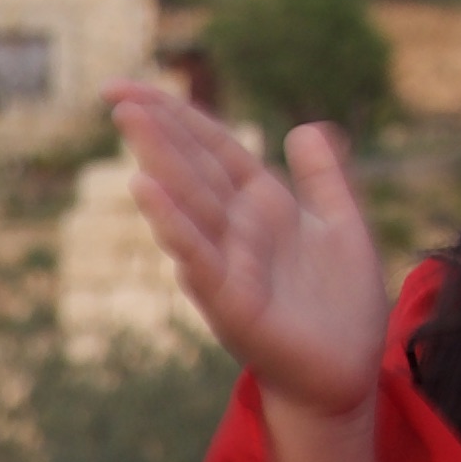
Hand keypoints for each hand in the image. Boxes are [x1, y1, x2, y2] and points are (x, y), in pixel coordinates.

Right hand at [105, 86, 392, 420]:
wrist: (346, 374)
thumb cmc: (340, 308)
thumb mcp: (343, 226)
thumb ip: (325, 179)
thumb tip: (304, 127)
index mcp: (261, 206)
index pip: (215, 148)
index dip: (181, 114)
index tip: (132, 86)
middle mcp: (236, 231)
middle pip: (193, 168)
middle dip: (159, 130)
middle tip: (115, 93)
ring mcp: (229, 265)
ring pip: (190, 205)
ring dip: (160, 163)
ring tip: (130, 123)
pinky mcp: (232, 304)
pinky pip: (200, 259)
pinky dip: (175, 226)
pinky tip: (147, 193)